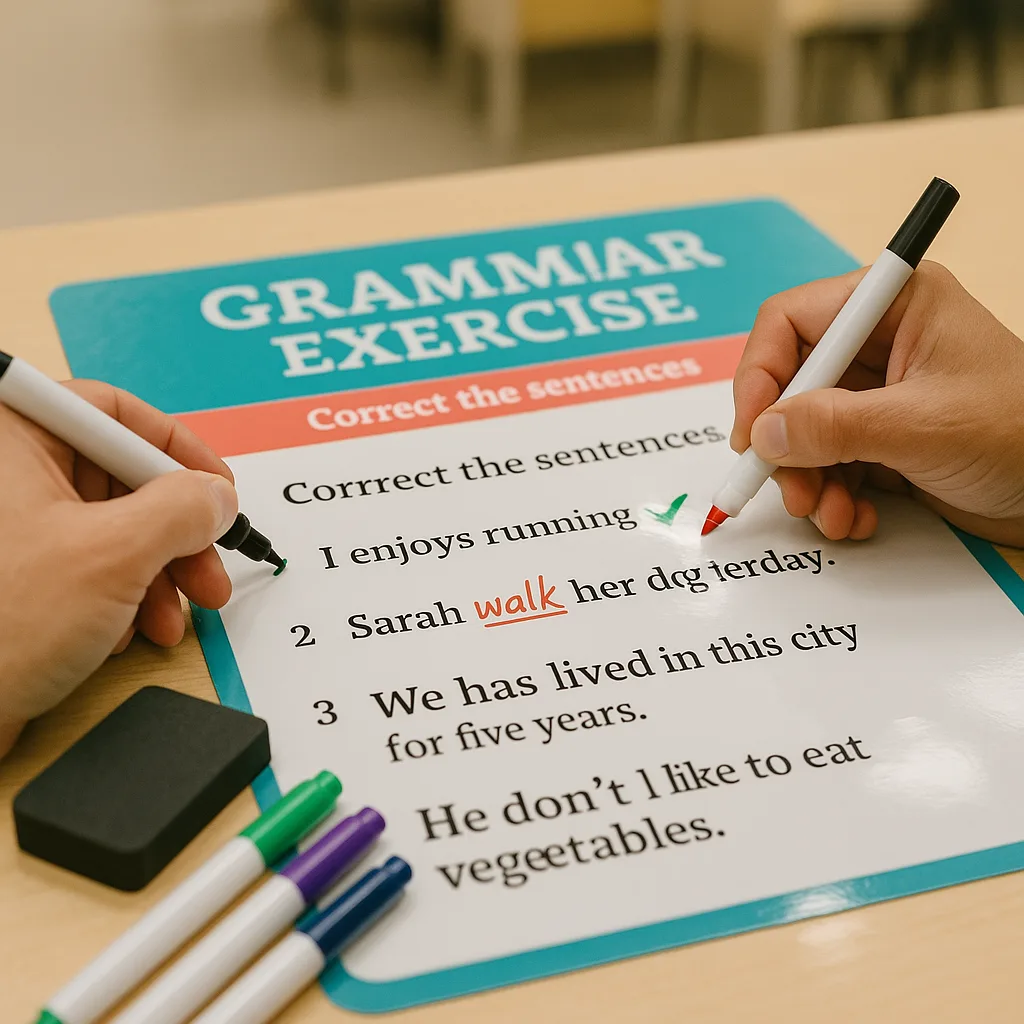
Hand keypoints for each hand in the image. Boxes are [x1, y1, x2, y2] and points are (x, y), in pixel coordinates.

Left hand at [0, 380, 237, 757]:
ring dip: (160, 575)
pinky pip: (94, 565)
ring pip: (116, 529)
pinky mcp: (21, 573)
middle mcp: (12, 475)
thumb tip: (217, 497)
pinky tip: (131, 631)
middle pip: (123, 478)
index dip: (178, 449)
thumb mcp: (115, 554)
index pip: (116, 412)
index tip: (218, 487)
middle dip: (177, 533)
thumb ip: (182, 510)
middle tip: (208, 569)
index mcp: (16, 439)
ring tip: (174, 618)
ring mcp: (14, 526)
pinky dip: (127, 597)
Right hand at [731, 262, 1023, 545]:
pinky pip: (827, 463)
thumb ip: (835, 426)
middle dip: (784, 443)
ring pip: (802, 432)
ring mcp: (879, 396)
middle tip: (787, 488)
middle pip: (790, 384)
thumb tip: (763, 434)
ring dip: (806, 480)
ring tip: (830, 514)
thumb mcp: (923, 427)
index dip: (760, 374)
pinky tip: (855, 518)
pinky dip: (831, 496)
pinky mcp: (881, 440)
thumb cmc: (1021, 433)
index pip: (791, 322)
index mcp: (894, 307)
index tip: (752, 432)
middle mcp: (880, 345)